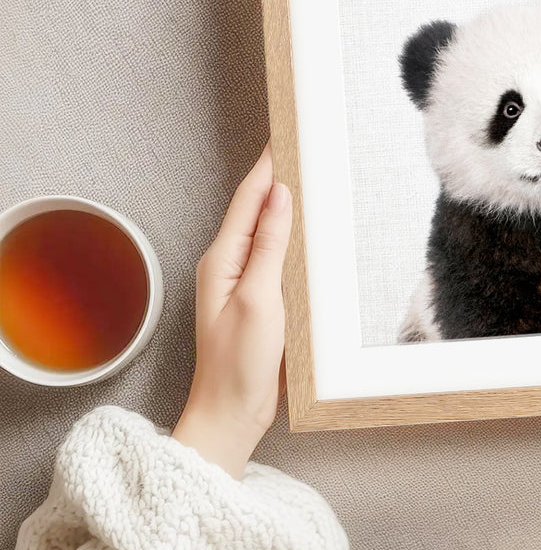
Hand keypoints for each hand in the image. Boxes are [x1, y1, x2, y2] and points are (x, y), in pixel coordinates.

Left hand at [172, 145, 292, 476]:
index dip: (268, 164)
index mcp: (222, 259)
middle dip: (278, 175)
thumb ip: (269, 245)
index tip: (286, 134)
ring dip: (285, 202)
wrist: (231, 415)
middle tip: (304, 145)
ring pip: (266, 229)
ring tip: (309, 175)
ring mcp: (243, 282)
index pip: (249, 198)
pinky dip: (291, 234)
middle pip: (256, 208)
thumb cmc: (238, 365)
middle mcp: (229, 265)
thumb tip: (279, 195)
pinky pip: (275, 255)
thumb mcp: (259, 299)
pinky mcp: (259, 299)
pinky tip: (308, 229)